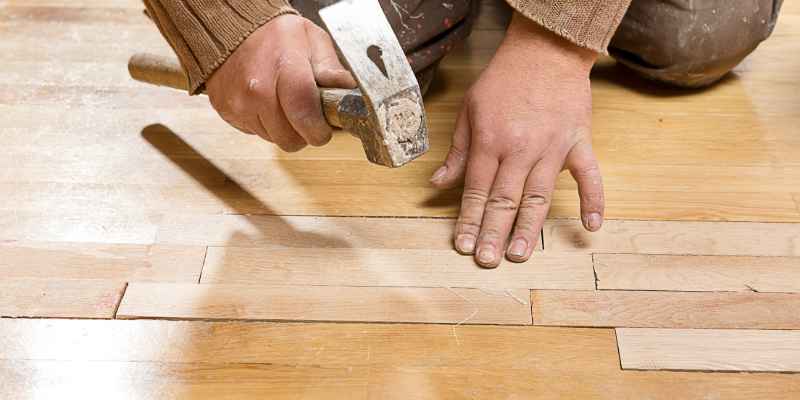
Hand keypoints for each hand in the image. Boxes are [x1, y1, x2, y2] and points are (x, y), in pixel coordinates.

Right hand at [206, 15, 356, 150]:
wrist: (231, 30)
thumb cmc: (275, 35)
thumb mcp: (311, 39)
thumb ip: (330, 67)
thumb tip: (345, 90)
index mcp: (283, 66)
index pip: (304, 112)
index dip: (318, 129)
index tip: (324, 128)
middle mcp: (257, 88)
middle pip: (290, 137)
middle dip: (305, 132)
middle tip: (307, 115)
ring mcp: (239, 103)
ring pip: (275, 139)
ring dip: (285, 129)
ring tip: (285, 104)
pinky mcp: (228, 112)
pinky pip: (257, 134)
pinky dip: (267, 124)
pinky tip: (267, 103)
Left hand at [430, 12, 604, 267]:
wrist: (546, 50)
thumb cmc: (503, 79)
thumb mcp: (469, 110)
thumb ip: (457, 152)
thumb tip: (438, 184)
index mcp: (490, 141)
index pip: (476, 189)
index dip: (468, 220)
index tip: (462, 245)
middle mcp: (520, 149)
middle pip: (504, 200)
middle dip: (493, 233)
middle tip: (487, 260)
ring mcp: (552, 148)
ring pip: (539, 196)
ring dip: (529, 229)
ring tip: (520, 256)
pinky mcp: (578, 142)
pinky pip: (589, 176)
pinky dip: (593, 201)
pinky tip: (592, 227)